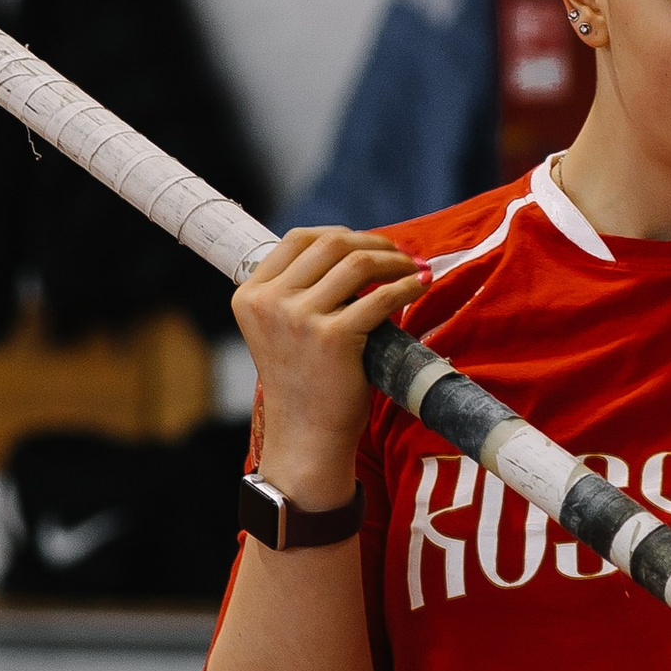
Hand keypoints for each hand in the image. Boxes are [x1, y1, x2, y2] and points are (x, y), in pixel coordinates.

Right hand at [231, 228, 427, 504]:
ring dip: (394, 260)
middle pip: (330, 244)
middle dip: (373, 242)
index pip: (297, 238)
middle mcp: (269, 302)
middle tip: (400, 254)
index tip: (367, 244)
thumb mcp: (281, 328)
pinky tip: (419, 286)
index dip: (339, 234)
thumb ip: (299, 290)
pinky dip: (407, 286)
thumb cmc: (303, 381)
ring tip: (414, 268)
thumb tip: (354, 248)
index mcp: (251, 295)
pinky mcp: (333, 337)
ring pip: (358, 262)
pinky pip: (381, 296)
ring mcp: (299, 318)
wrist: (306, 437)